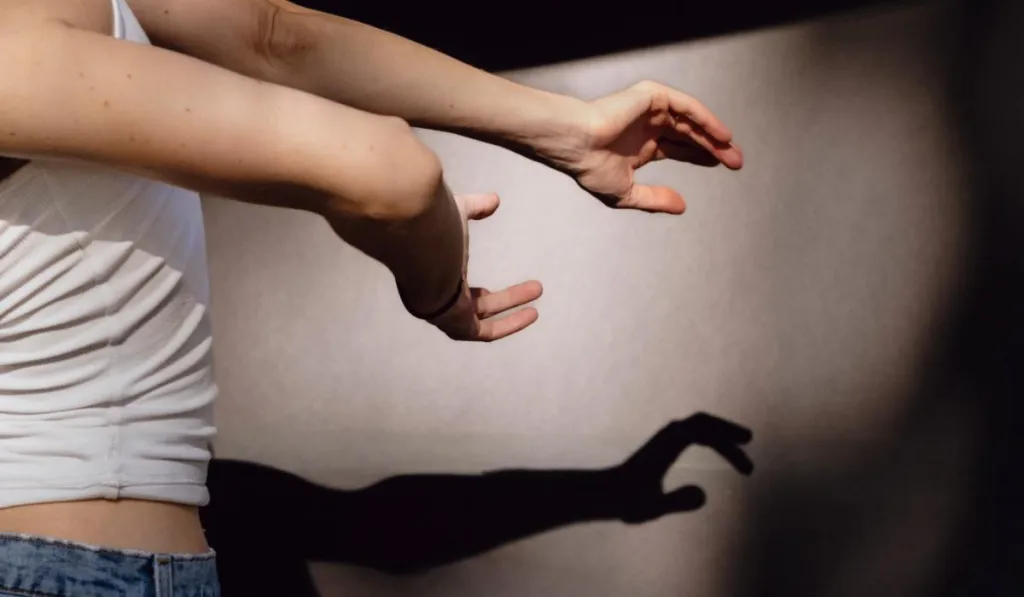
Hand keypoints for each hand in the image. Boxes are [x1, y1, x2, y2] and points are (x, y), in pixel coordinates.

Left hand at [427, 193, 542, 341]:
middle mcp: (434, 296)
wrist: (419, 242)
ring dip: (511, 310)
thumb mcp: (458, 212)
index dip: (472, 290)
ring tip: (537, 303)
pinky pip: (485, 332)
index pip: (453, 287)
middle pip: (474, 303)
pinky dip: (509, 325)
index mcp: (430, 272)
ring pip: (483, 317)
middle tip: (535, 287)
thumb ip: (474, 207)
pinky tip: (532, 314)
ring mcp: (444, 312)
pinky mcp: (455, 323)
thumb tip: (494, 200)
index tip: (490, 288)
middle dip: (505, 299)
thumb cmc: (431, 225)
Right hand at [544, 80, 743, 213]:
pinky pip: (686, 107)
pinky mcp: (652, 97)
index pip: (679, 149)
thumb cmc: (590, 168)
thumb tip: (682, 206)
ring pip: (691, 121)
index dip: (701, 156)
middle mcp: (648, 126)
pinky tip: (720, 134)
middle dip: (713, 148)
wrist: (576, 145)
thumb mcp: (628, 192)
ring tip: (732, 151)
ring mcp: (651, 110)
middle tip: (736, 162)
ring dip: (713, 135)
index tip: (722, 165)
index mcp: (641, 146)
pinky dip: (705, 119)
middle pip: (690, 135)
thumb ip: (655, 199)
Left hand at [612, 412, 753, 523]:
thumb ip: (677, 501)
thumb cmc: (628, 502)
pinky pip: (692, 430)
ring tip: (742, 442)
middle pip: (704, 421)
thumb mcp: (654, 507)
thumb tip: (703, 495)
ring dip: (720, 430)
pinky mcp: (664, 443)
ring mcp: (665, 437)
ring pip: (698, 423)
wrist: (607, 494)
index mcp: (668, 444)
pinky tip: (717, 446)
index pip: (706, 434)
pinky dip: (710, 434)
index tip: (746, 470)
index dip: (728, 448)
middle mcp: (668, 434)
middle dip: (728, 429)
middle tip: (749, 439)